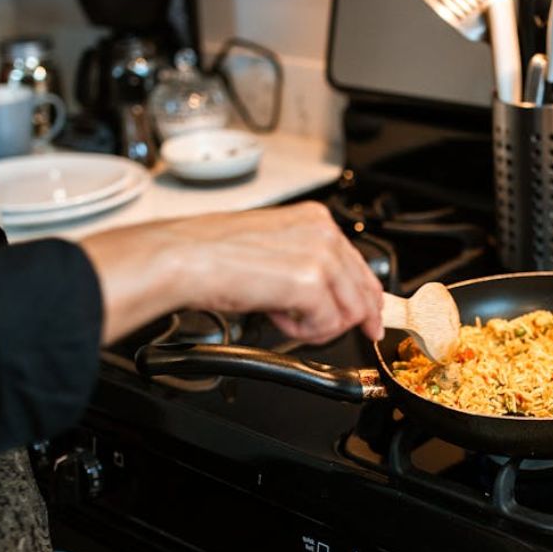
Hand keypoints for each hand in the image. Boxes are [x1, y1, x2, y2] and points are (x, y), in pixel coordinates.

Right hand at [80, 202, 383, 344]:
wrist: (184, 258)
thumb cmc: (213, 254)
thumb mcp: (273, 248)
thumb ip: (307, 265)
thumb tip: (328, 295)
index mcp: (316, 220)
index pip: (361, 267)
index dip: (366, 301)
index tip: (368, 321)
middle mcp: (324, 233)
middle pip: (363, 294)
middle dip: (346, 321)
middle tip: (324, 331)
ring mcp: (320, 256)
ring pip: (349, 313)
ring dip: (317, 327)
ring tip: (283, 316)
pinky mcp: (311, 283)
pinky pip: (326, 326)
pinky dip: (302, 331)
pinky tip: (276, 316)